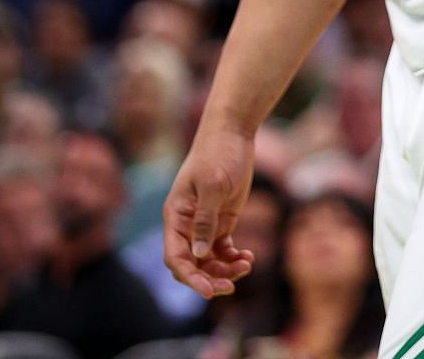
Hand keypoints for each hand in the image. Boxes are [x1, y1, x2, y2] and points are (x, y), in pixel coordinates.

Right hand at [163, 124, 257, 297]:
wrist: (233, 133)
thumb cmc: (218, 154)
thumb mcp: (213, 186)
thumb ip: (206, 220)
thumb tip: (200, 255)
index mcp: (176, 216)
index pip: (175, 257)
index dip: (189, 277)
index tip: (208, 291)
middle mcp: (187, 224)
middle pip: (192, 264)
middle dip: (209, 278)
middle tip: (231, 286)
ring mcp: (205, 224)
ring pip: (209, 260)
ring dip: (225, 269)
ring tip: (246, 265)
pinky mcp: (222, 220)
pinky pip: (223, 249)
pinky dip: (234, 257)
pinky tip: (248, 257)